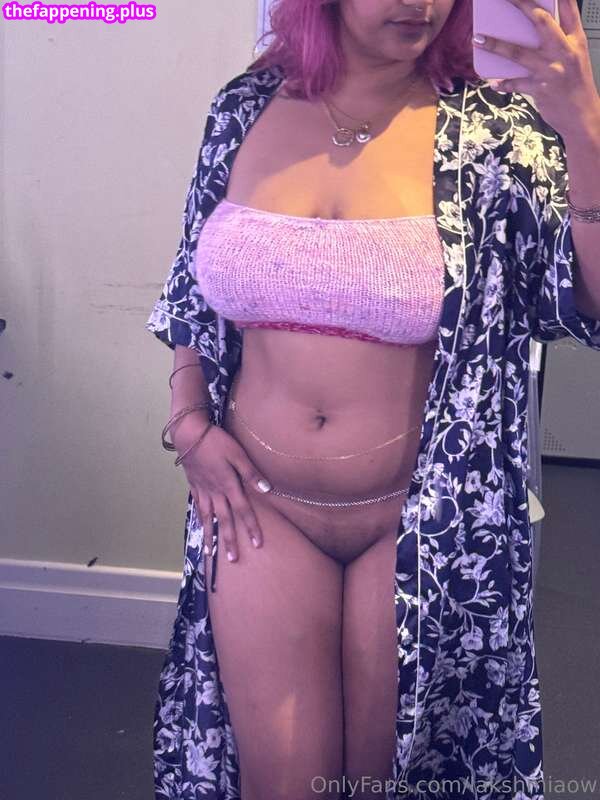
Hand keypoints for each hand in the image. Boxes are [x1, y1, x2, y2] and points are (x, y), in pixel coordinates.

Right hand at [173, 418, 271, 561]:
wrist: (189, 434)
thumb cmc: (216, 441)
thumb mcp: (238, 453)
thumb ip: (251, 473)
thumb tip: (267, 490)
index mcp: (228, 485)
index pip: (243, 510)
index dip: (251, 527)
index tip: (257, 543)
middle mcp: (215, 492)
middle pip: (224, 520)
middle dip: (230, 540)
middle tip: (234, 559)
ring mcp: (202, 490)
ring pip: (208, 518)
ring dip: (210, 536)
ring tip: (210, 553)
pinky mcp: (194, 485)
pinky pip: (198, 507)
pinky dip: (200, 519)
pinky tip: (202, 525)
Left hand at [473, 0, 599, 139]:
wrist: (582, 116)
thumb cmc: (576, 85)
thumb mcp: (575, 56)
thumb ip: (560, 40)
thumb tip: (536, 27)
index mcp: (576, 39)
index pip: (567, 8)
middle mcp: (564, 50)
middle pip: (540, 21)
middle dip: (521, 5)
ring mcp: (551, 69)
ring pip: (519, 52)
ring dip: (496, 45)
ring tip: (478, 39)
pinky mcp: (540, 89)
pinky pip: (516, 83)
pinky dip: (503, 83)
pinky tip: (493, 82)